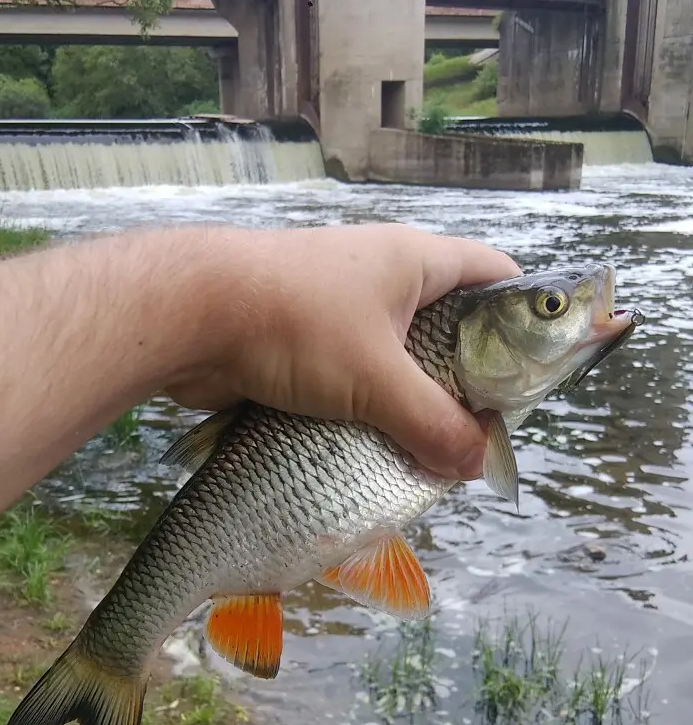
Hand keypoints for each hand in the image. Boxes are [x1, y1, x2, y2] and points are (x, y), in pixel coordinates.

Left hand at [165, 223, 520, 479]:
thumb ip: (432, 423)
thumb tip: (475, 464)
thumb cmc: (295, 325)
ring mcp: (342, 308)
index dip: (522, 315)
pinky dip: (371, 407)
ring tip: (436, 447)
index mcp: (415, 261)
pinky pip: (356, 376)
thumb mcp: (376, 379)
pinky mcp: (307, 341)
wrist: (190, 318)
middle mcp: (383, 278)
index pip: (493, 275)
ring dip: (414, 400)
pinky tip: (379, 446)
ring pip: (399, 357)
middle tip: (483, 427)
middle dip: (466, 377)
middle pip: (449, 325)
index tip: (534, 370)